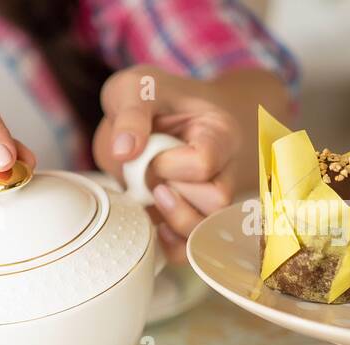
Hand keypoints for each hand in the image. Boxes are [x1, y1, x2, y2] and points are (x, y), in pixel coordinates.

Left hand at [92, 67, 241, 263]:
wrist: (164, 113)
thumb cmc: (155, 98)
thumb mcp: (136, 88)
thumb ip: (131, 112)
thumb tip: (123, 150)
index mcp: (218, 132)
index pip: (204, 162)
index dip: (168, 164)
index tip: (151, 152)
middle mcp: (226, 169)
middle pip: (216, 202)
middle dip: (175, 195)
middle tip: (152, 177)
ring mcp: (212, 199)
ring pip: (208, 232)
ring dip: (173, 223)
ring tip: (153, 198)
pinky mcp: (193, 219)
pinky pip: (192, 251)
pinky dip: (171, 247)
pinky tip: (155, 226)